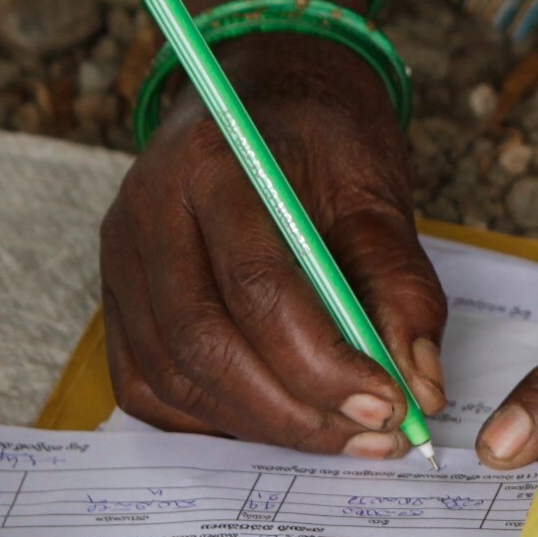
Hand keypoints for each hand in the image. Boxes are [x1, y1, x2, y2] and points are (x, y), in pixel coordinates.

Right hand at [99, 30, 447, 455]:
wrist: (263, 101)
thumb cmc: (324, 143)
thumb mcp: (379, 196)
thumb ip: (403, 290)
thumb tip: (420, 389)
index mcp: (212, 165)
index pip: (258, 287)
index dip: (324, 363)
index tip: (390, 405)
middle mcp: (145, 212)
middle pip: (205, 343)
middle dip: (295, 409)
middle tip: (372, 435)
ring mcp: (119, 259)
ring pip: (174, 375)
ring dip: (262, 424)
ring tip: (342, 435)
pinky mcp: (118, 300)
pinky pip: (150, 385)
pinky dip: (214, 420)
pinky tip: (279, 422)